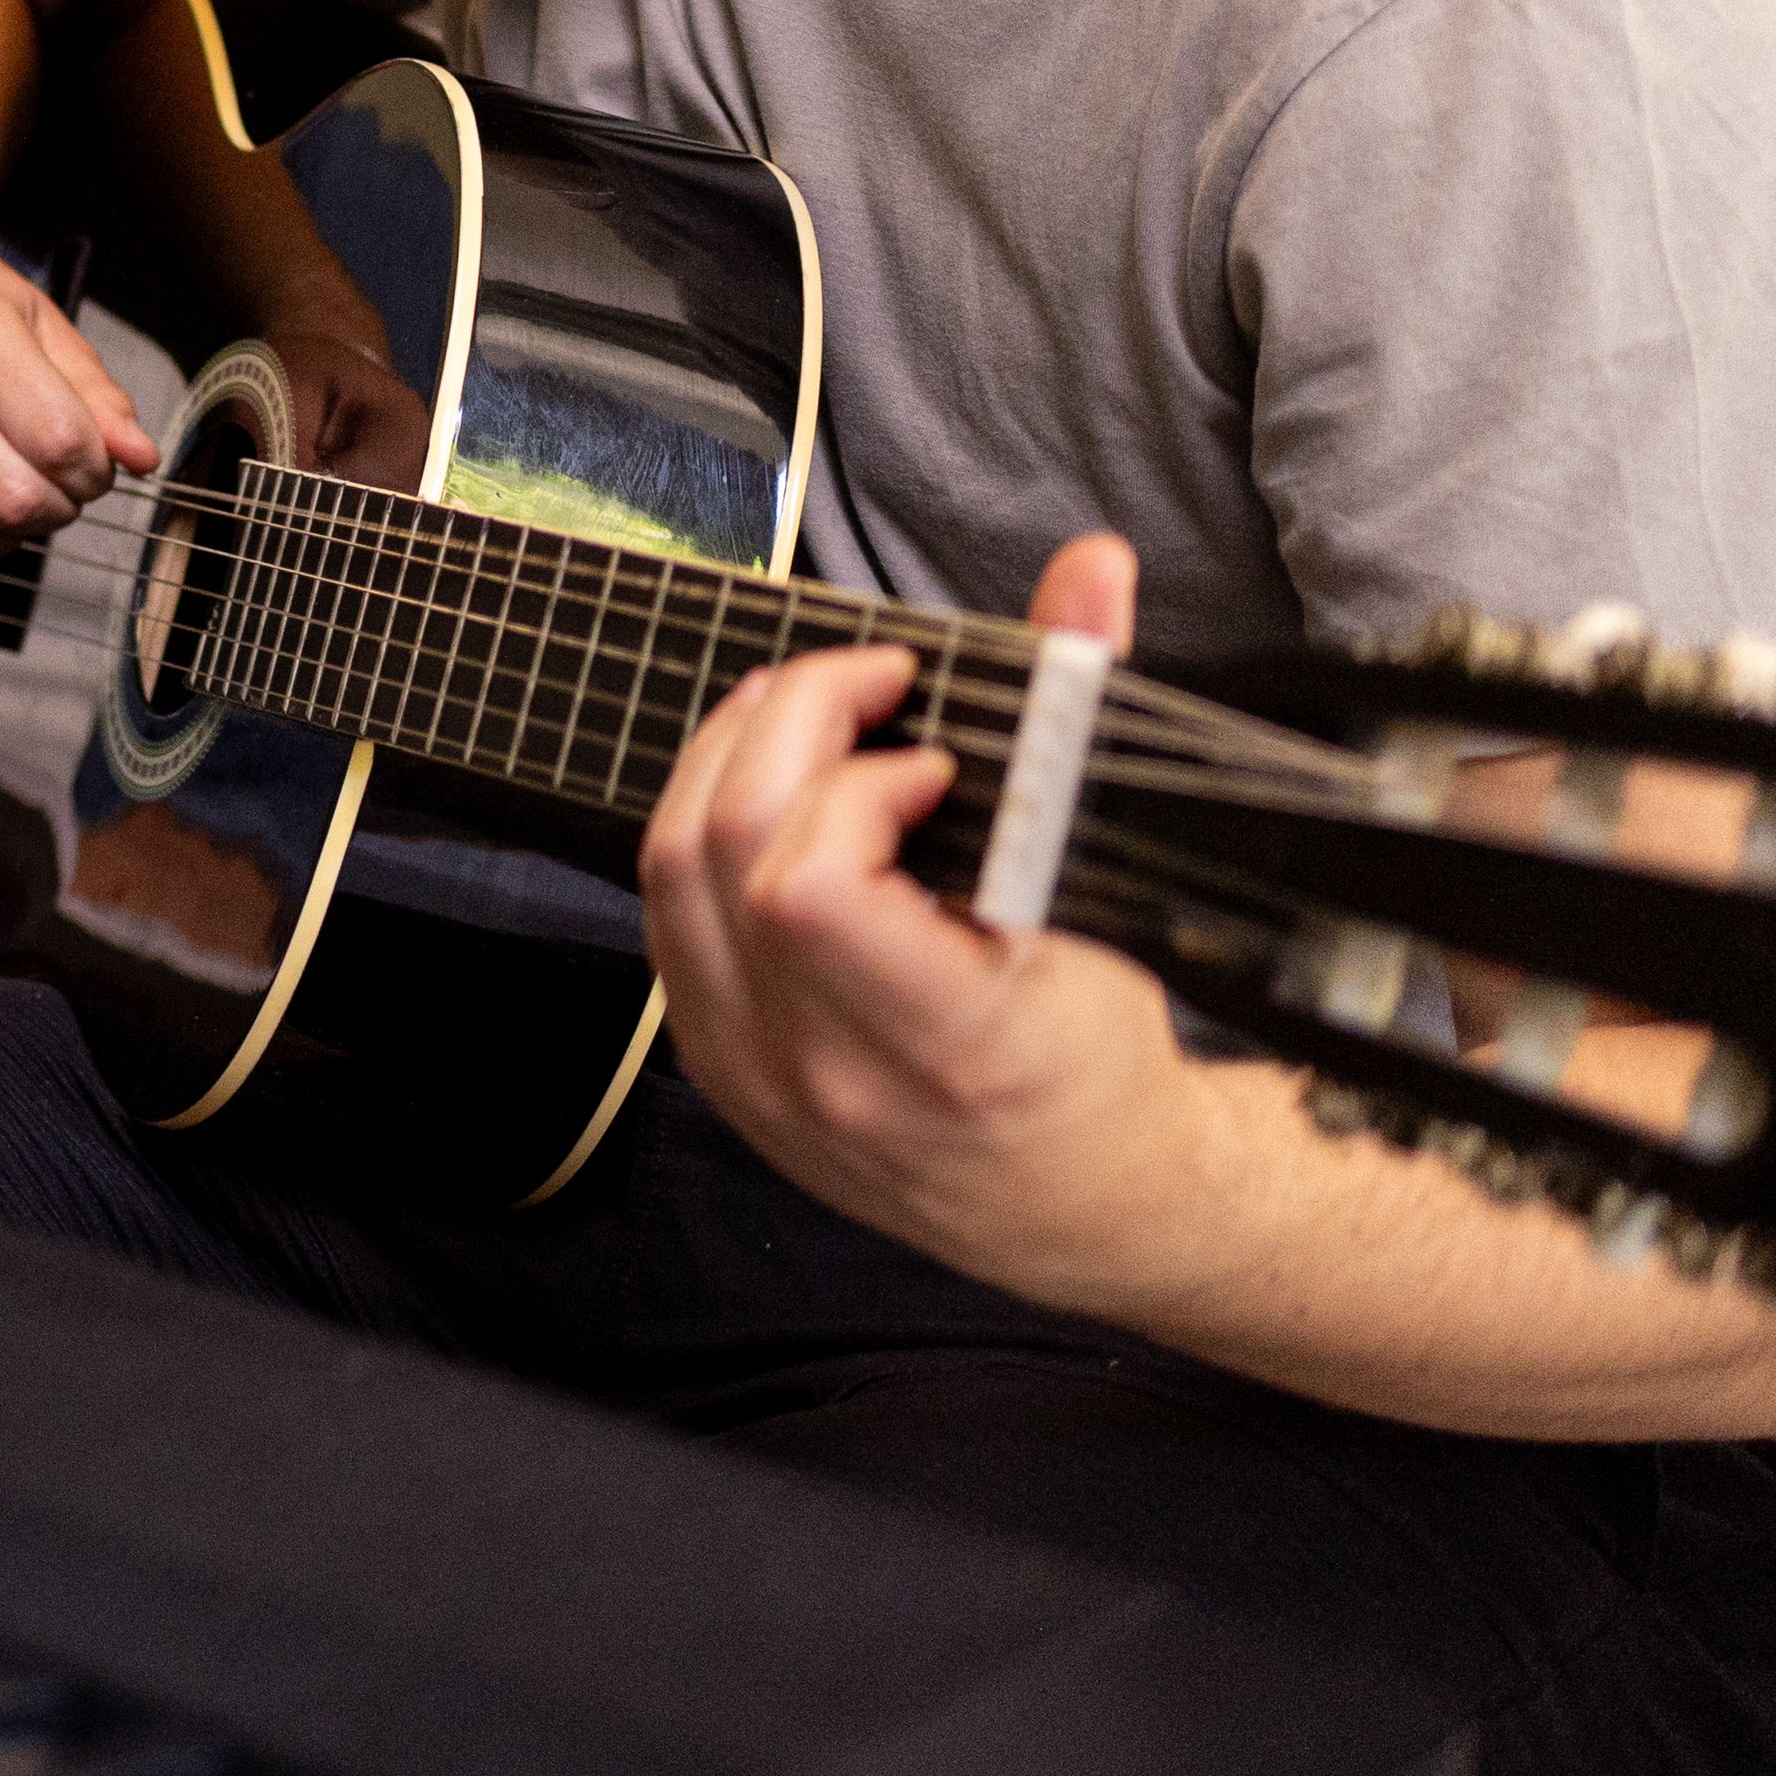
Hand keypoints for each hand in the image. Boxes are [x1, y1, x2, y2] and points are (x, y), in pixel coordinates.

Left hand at [638, 530, 1195, 1292]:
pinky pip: (662, 917)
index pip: (810, 890)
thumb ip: (1081, 717)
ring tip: (815, 717)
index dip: (856, 786)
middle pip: (720, 851)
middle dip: (786, 723)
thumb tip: (1092, 566)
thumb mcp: (1112, 900)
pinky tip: (775, 793)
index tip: (933, 760)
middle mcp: (826, 1077)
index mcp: (946, 1051)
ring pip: (665, 876)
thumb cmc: (1101, 1058)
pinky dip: (707, 829)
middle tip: (867, 686)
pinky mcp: (714, 1069)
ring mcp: (753, 1080)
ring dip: (727, 761)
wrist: (1079, 1208)